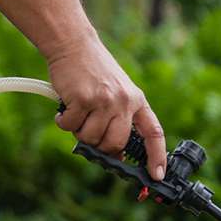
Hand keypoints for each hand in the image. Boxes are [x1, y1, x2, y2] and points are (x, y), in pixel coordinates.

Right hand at [48, 35, 166, 180]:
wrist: (74, 45)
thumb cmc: (92, 71)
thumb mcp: (116, 92)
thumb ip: (119, 119)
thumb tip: (114, 153)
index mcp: (136, 100)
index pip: (153, 133)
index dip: (156, 156)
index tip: (156, 175)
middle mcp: (124, 101)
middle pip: (115, 143)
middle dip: (100, 145)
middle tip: (89, 131)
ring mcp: (104, 101)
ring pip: (91, 138)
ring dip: (79, 131)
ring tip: (77, 112)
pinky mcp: (83, 99)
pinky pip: (70, 127)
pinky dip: (63, 121)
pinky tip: (65, 107)